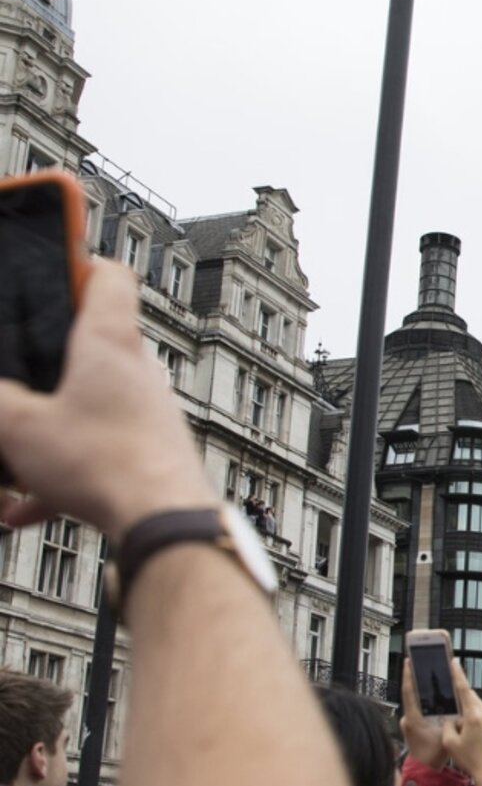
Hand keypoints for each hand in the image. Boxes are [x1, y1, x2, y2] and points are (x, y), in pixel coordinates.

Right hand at [0, 261, 214, 538]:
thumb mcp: (18, 426)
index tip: (54, 263)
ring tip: (11, 456)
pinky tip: (22, 510)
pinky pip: (99, 454)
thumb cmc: (104, 464)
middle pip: (95, 344)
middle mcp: (138, 372)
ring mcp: (150, 413)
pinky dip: (60, 476)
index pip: (107, 278)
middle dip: (51, 356)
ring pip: (91, 404)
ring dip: (50, 425)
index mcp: (108, 344)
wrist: (163, 523)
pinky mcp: (152, 452)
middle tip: (19, 365)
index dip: (79, 263)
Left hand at [399, 652, 451, 770]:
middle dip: (418, 678)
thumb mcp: (445, 736)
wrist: (423, 771)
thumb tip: (458, 705)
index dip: (409, 675)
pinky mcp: (412, 726)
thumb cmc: (432, 756)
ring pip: (416, 701)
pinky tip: (435, 696)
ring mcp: (409, 722)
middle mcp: (408, 718)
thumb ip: (451, 721)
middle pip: (413, 693)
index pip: (409, 692)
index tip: (409, 660)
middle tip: (423, 662)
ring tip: (431, 676)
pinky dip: (425, 701)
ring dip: (423, 690)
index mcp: (413, 718)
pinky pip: (418, 708)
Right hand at [400, 639, 481, 785]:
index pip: (464, 690)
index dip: (458, 675)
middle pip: (473, 698)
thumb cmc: (469, 760)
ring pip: (479, 707)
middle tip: (453, 689)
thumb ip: (447, 725)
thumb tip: (450, 718)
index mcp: (473, 716)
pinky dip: (476, 717)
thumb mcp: (449, 742)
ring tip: (458, 712)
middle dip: (462, 694)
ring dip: (469, 707)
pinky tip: (469, 727)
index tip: (455, 662)